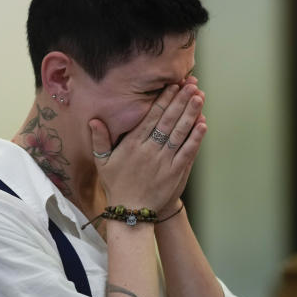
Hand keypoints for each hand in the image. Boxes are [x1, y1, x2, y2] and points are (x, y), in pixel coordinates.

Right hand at [89, 80, 206, 211]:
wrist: (132, 212)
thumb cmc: (117, 185)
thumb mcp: (102, 162)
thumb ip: (100, 140)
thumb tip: (94, 120)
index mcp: (133, 144)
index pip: (151, 117)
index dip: (163, 100)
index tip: (172, 85)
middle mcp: (150, 150)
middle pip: (168, 120)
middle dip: (180, 100)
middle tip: (191, 84)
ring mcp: (164, 161)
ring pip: (180, 133)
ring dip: (191, 114)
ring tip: (199, 97)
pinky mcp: (175, 173)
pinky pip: (187, 152)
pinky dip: (195, 138)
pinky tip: (203, 123)